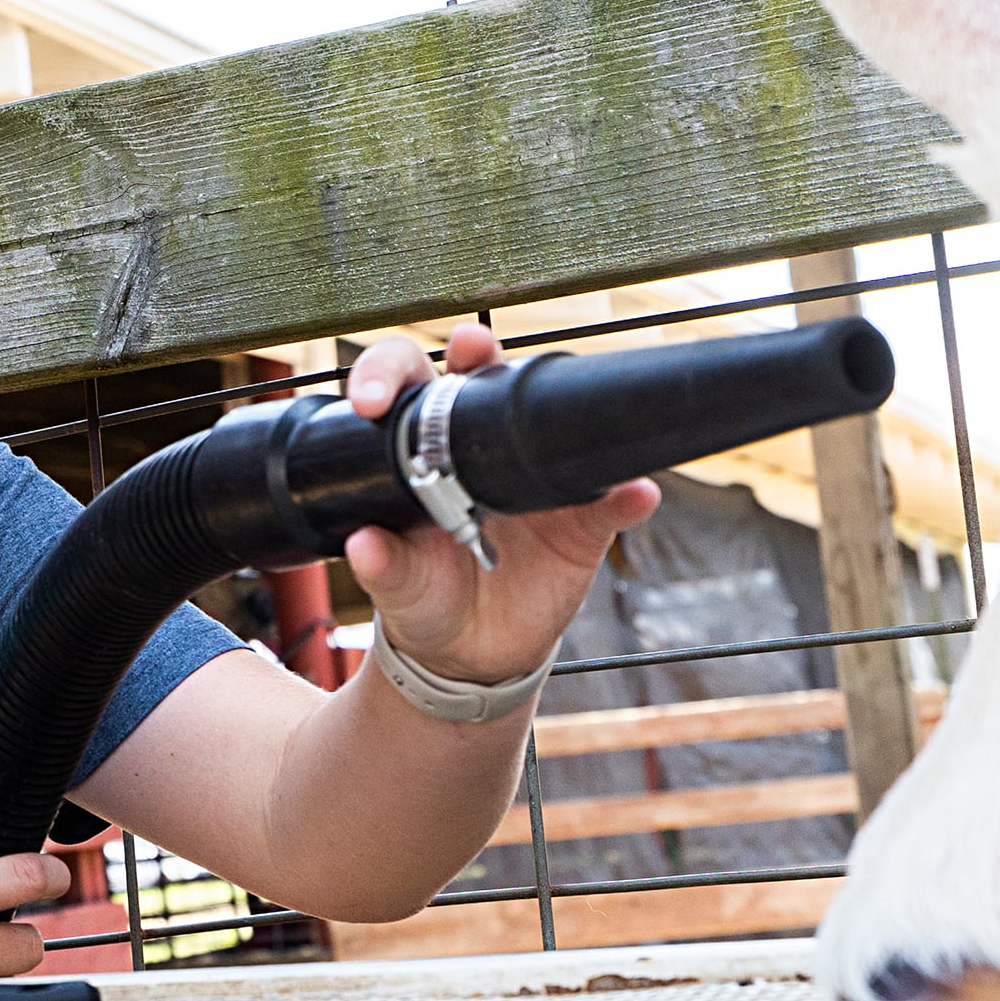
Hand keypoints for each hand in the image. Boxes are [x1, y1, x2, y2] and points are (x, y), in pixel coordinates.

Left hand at [339, 323, 659, 689]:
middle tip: (471, 348)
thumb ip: (384, 568)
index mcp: (425, 454)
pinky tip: (635, 492)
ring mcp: (538, 481)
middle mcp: (483, 450)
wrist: (473, 651)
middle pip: (483, 378)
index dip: (386, 374)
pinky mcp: (582, 525)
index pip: (405, 389)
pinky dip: (626, 497)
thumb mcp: (399, 588)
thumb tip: (364, 545)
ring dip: (567, 406)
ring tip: (570, 405)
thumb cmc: (427, 598)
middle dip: (477, 351)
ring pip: (554, 425)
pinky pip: (611, 504)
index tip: (371, 401)